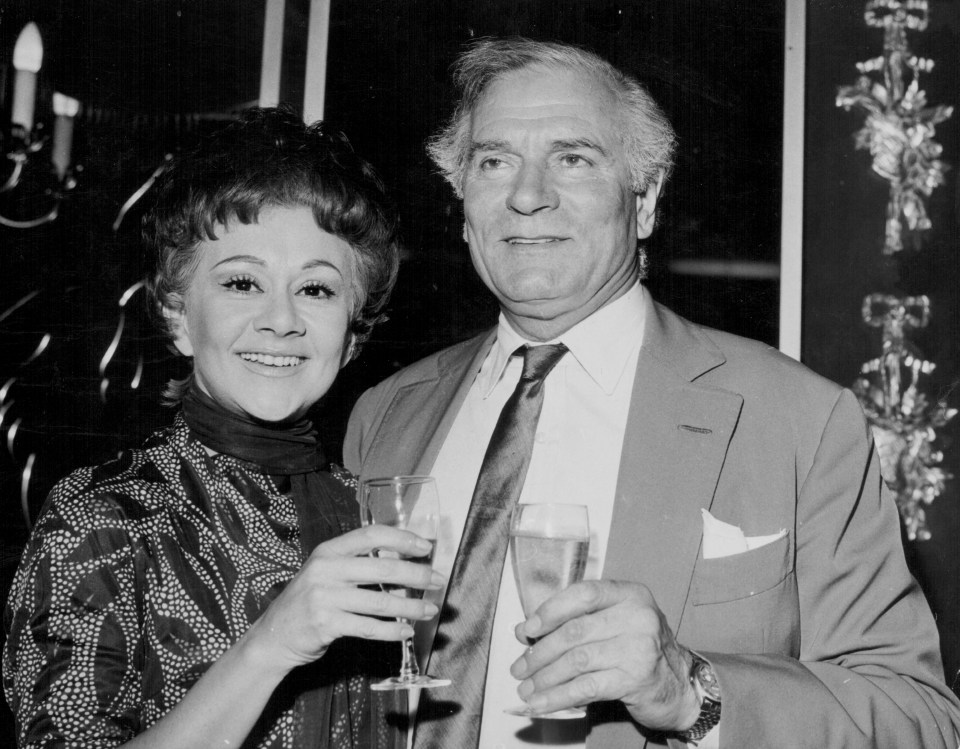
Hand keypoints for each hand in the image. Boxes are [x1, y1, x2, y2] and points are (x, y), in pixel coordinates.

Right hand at [244, 525, 441, 675]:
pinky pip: (368, 628)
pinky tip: (406, 632)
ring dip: (410, 607)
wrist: (273, 635)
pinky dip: (391, 631)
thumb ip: (357, 564)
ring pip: (380, 602)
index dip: (402, 539)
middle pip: (382, 569)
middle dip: (416, 576)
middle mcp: (325, 569)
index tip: (425, 547)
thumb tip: (406, 564)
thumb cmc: (309, 600)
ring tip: (429, 609)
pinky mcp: (325, 625)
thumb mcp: (326, 572)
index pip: (371, 535)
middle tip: (437, 581)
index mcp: (328, 550)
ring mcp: (324, 598)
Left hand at [509, 579, 700, 731]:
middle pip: (576, 631)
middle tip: (520, 666)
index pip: (584, 594)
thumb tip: (525, 631)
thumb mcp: (612, 625)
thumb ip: (573, 622)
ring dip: (545, 677)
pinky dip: (558, 697)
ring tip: (526, 687)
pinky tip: (540, 704)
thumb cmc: (638, 650)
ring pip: (577, 660)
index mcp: (630, 594)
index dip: (551, 610)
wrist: (680, 686)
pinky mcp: (635, 679)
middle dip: (541, 651)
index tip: (528, 628)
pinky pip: (586, 687)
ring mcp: (639, 648)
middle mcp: (638, 616)